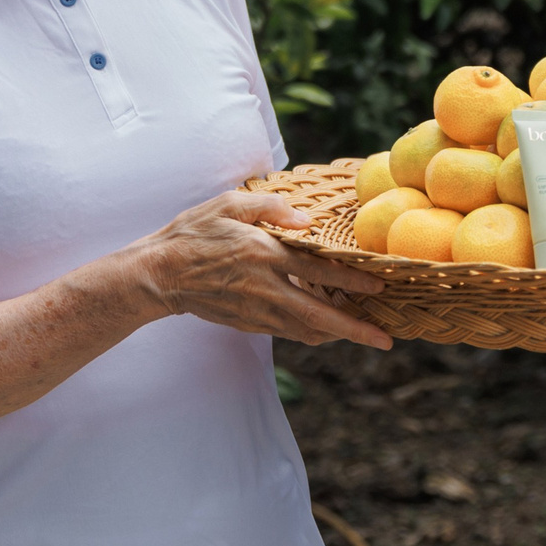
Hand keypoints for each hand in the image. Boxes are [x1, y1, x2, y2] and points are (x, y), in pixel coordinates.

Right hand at [126, 190, 392, 349]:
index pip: (318, 270)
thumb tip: (306, 219)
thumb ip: (270, 207)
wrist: (159, 275)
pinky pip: (289, 332)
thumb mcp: (229, 204)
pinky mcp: (248, 323)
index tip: (379, 286)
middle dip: (356, 331)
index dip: (352, 280)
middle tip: (386, 341)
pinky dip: (313, 331)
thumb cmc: (193, 233)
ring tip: (366, 334)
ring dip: (338, 335)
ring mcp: (256, 311)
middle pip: (320, 316)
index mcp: (264, 255)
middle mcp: (265, 288)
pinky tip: (328, 327)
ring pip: (306, 331)